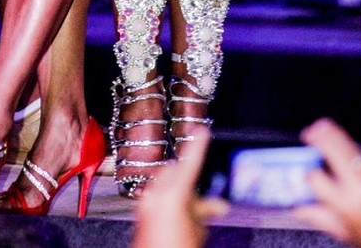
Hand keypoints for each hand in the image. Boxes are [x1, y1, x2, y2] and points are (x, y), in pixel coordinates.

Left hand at [131, 128, 224, 247]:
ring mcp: (146, 200)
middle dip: (188, 175)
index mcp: (173, 193)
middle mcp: (156, 191)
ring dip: (178, 188)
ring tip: (193, 211)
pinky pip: (157, 193)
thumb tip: (218, 205)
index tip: (202, 129)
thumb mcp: (198, 231)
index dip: (198, 145)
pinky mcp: (141, 209)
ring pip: (165, 180)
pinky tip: (180, 215)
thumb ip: (205, 212)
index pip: (189, 162)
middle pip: (174, 169)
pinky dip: (169, 197)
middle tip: (202, 196)